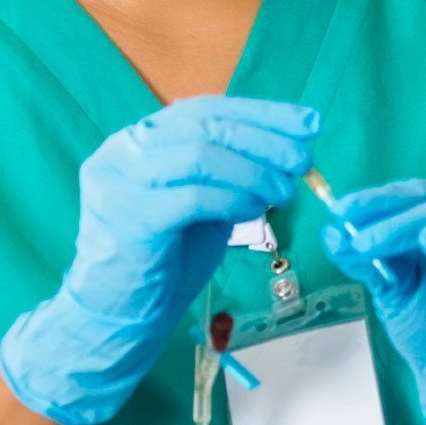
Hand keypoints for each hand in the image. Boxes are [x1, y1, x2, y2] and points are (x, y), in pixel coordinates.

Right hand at [0, 98, 316, 424]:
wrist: (117, 315)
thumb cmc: (164, 258)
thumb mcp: (203, 203)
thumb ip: (231, 173)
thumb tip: (289, 151)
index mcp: (138, 140)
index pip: (204, 109)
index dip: (260, 114)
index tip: (308, 123)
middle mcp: (122, 152)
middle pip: (204, 127)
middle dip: (264, 139)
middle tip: (303, 157)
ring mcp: (120, 182)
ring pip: (199, 156)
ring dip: (254, 171)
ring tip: (284, 190)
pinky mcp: (129, 218)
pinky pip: (192, 198)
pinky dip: (233, 199)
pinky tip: (257, 210)